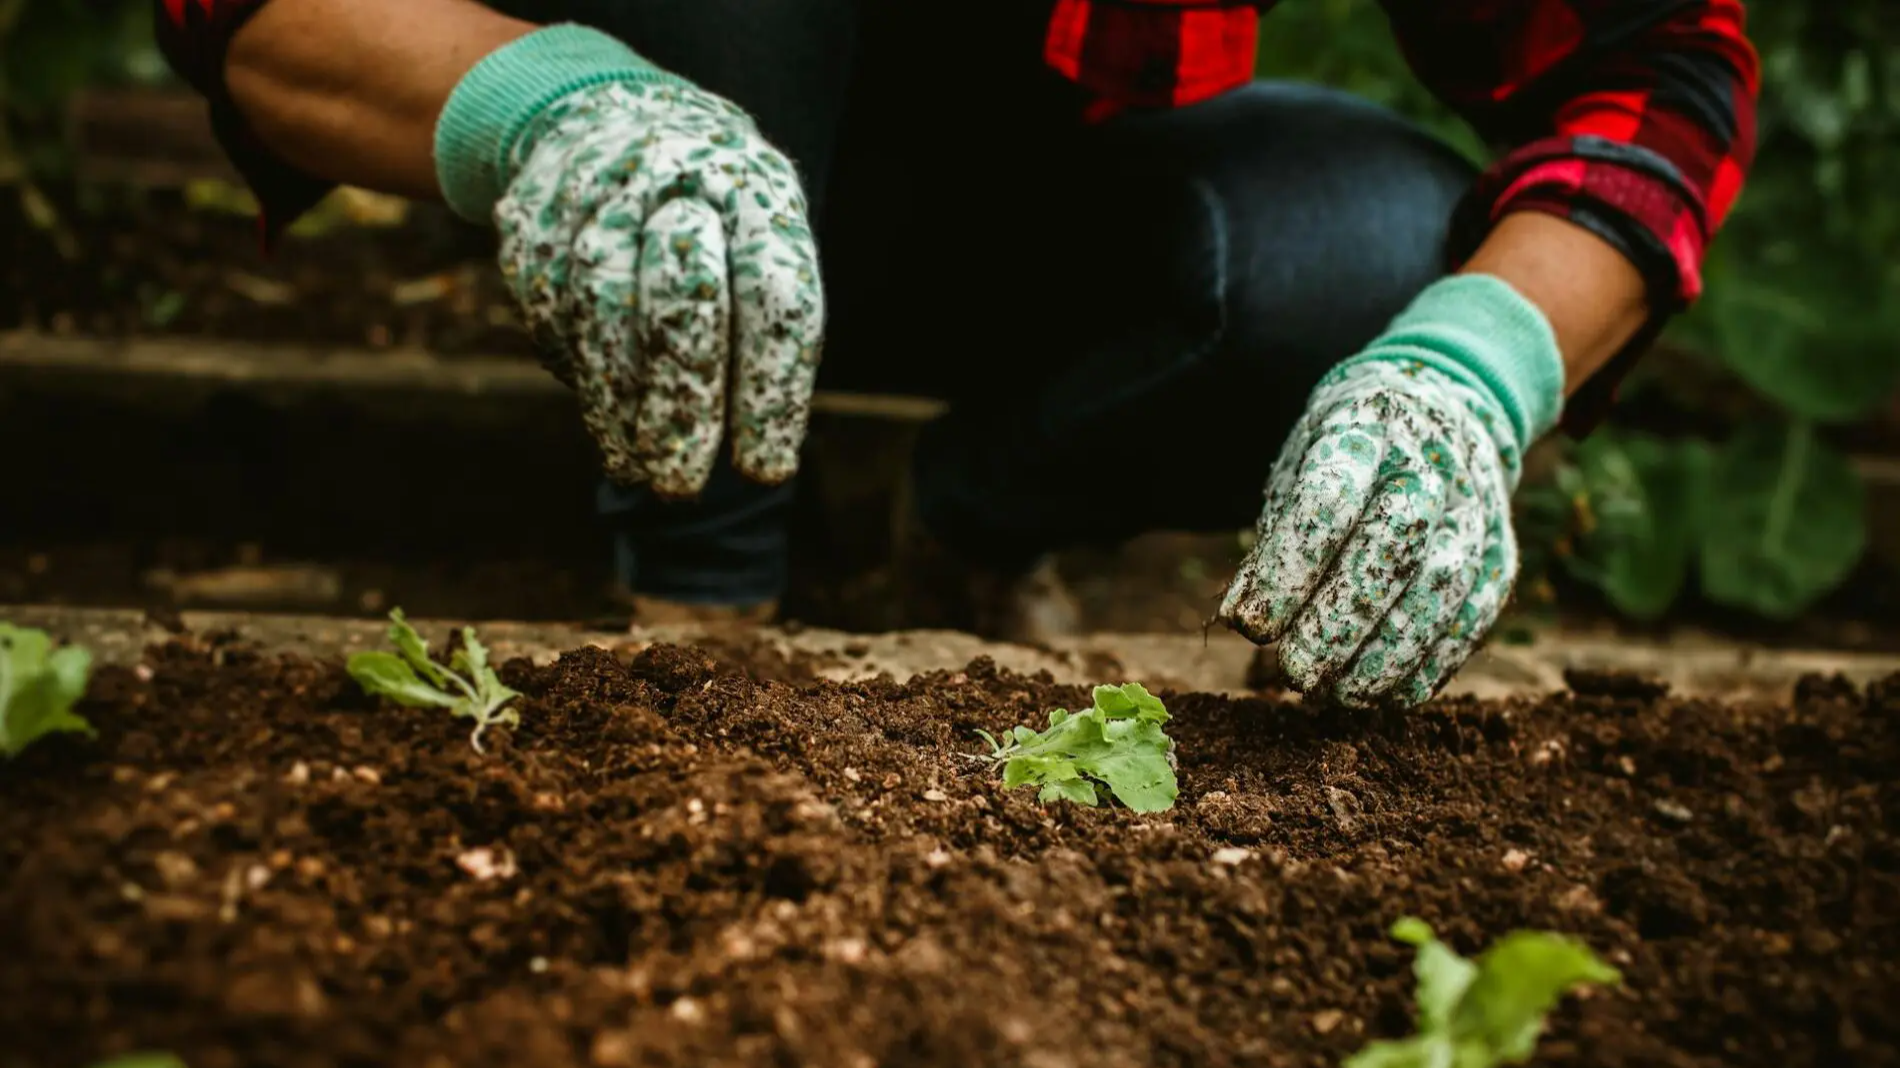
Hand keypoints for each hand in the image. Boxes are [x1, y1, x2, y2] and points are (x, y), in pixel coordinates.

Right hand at [495, 80, 823, 496]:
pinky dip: (581, 377)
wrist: (598, 115)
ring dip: (619, 407)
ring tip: (640, 470)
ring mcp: (596, 191)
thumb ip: (761, 327)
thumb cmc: (709, 211)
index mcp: (757, 189)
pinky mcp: (532, 218)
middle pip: (683, 300)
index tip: (765, 470)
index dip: (771, 392)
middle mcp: (677, 177)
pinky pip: (552, 312)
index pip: (776, 300)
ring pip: (603, 311)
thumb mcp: (756, 239)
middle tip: (683, 486)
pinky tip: (606, 422)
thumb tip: (758, 453)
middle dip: (682, 405)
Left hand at [1217, 275, 1562, 707]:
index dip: (1290, 566)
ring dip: (1387, 653)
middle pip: (1394, 542)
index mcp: (1365, 430)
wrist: (1441, 409)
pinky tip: (1387, 695)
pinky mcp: (1500, 554)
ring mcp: (1475, 508)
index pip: (1330, 497)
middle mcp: (1431, 464)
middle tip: (1297, 673)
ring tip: (1338, 695)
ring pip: (1441, 586)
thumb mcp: (1296, 472)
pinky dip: (1431, 664)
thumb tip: (1243, 619)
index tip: (1255, 625)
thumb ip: (1273, 543)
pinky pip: (1474, 616)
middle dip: (1342, 618)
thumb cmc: (1346, 458)